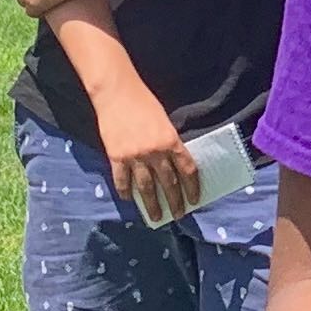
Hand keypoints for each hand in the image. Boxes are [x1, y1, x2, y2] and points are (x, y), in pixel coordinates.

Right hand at [101, 100, 201, 226]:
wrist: (116, 92)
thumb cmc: (143, 102)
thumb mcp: (164, 121)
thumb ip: (169, 143)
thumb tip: (174, 166)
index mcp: (171, 140)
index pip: (187, 170)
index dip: (192, 187)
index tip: (194, 199)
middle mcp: (155, 152)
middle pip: (169, 183)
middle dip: (175, 201)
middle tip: (179, 214)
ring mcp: (135, 156)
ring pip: (146, 188)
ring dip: (153, 205)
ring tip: (157, 217)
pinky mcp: (116, 157)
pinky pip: (122, 181)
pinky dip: (126, 193)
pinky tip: (130, 200)